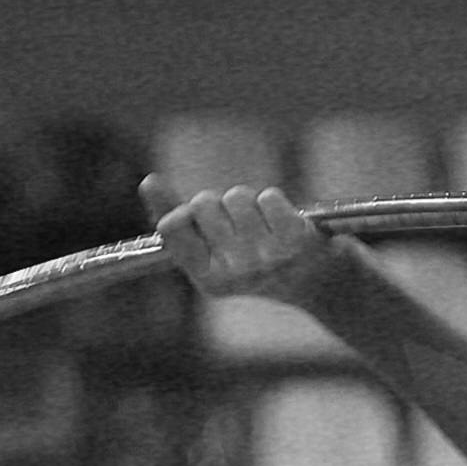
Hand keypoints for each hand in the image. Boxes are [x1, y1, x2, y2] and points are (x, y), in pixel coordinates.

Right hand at [141, 174, 343, 303]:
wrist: (319, 284)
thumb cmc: (257, 262)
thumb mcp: (213, 251)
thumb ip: (178, 222)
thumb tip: (147, 181)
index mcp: (209, 281)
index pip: (172, 226)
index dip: (184, 213)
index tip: (198, 221)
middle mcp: (236, 273)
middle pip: (203, 203)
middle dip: (219, 204)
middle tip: (240, 227)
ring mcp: (268, 257)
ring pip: (236, 196)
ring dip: (249, 202)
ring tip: (264, 226)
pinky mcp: (296, 240)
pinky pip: (268, 197)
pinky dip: (275, 203)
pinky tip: (286, 225)